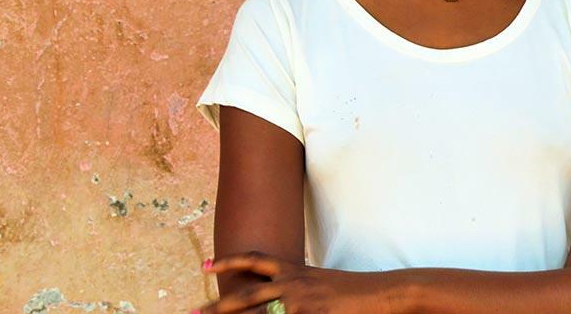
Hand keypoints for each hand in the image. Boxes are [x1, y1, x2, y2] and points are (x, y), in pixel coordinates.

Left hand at [193, 251, 396, 313]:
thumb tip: (276, 299)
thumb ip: (295, 288)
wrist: (380, 293)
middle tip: (191, 312)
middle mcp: (291, 285)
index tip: (205, 264)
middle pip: (244, 296)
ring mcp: (299, 305)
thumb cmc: (350, 291)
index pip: (254, 261)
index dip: (229, 261)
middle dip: (215, 307)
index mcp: (293, 270)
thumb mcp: (318, 283)